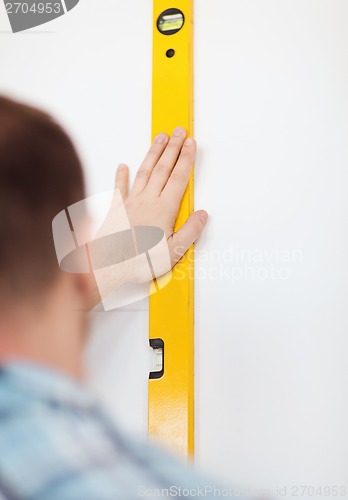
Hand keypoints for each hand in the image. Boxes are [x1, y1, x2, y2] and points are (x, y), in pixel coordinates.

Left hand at [115, 126, 207, 266]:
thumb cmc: (140, 261)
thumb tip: (203, 214)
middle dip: (173, 148)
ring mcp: (130, 203)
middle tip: (179, 131)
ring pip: (144, 172)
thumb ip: (190, 231)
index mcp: (164, 209)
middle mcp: (147, 201)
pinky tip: (123, 166)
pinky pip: (119, 188)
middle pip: (163, 168)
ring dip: (153, 153)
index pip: (178, 178)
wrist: (108, 265)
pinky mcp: (116, 210)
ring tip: (160, 138)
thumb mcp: (174, 252)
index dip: (186, 159)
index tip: (192, 143)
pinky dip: (121, 176)